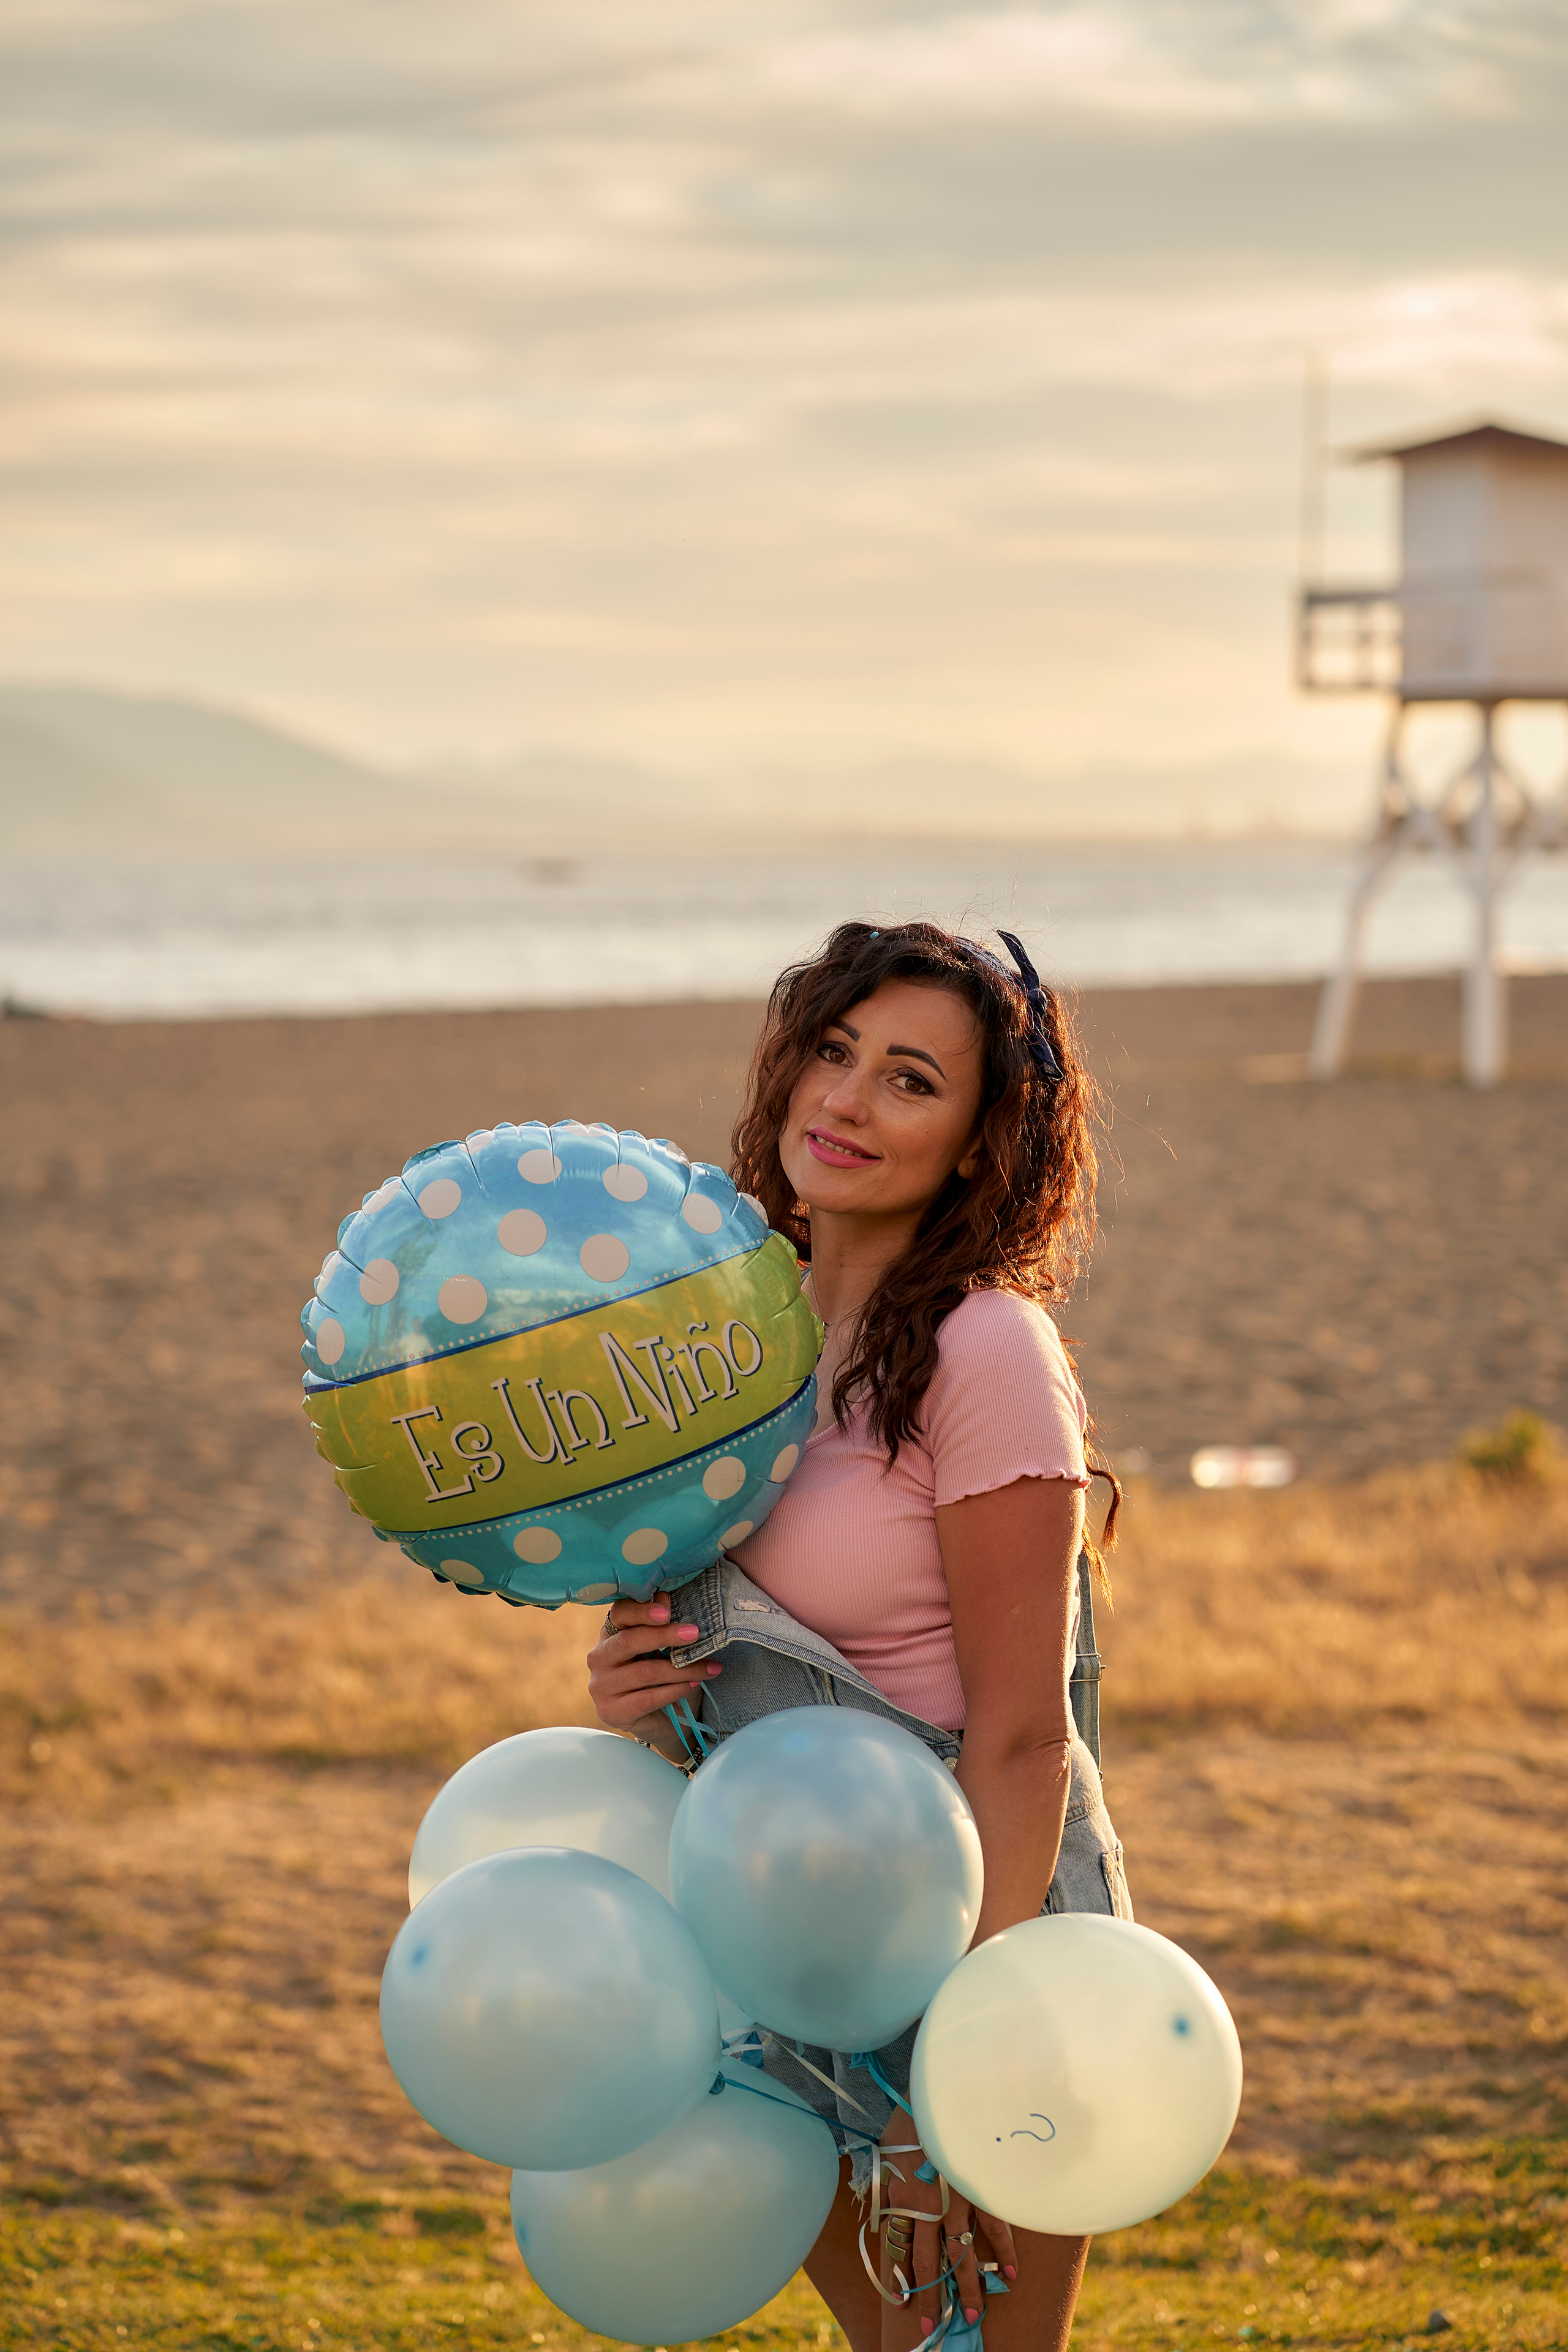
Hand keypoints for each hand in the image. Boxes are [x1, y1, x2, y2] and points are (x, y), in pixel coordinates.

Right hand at [585, 1596, 721, 1746]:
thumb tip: (664, 1597)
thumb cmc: (662, 1676)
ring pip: (643, 1672)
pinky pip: (646, 1698)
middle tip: (694, 1633)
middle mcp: (599, 1658)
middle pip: (628, 1641)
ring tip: (709, 1667)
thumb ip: (660, 1624)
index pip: (619, 1614)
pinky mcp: (610, 1712)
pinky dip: (674, 1690)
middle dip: (663, 1636)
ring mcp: (601, 1687)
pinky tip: (693, 1685)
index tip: (667, 1611)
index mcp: (610, 1634)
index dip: (641, 1610)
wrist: (661, 1721)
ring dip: (681, 1669)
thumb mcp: (664, 1648)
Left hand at [879, 2119, 1016, 2339]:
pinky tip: (1010, 2274)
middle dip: (931, 2298)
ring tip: (971, 2316)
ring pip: (962, 2255)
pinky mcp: (981, 2190)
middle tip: (932, 2328)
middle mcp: (930, 2209)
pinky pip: (995, 2227)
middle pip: (929, 2263)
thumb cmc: (909, 2121)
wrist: (937, 2097)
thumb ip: (889, 2187)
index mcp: (903, 2200)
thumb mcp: (888, 2155)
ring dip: (967, 2288)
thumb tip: (885, 2211)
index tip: (901, 2304)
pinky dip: (1004, 2251)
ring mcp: (958, 2202)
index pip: (899, 2251)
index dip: (900, 2279)